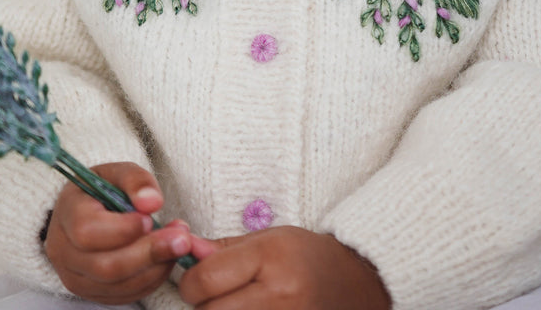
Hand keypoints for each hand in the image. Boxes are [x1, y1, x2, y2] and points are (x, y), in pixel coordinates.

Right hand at [44, 161, 194, 304]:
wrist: (88, 211)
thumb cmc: (103, 189)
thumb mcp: (118, 172)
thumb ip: (136, 180)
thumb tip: (152, 203)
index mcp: (67, 214)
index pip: (87, 232)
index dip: (122, 230)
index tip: (150, 219)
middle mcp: (64, 252)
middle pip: (105, 266)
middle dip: (148, 253)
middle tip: (181, 239)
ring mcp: (76, 277)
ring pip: (117, 285)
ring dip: (155, 267)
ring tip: (179, 245)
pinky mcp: (92, 293)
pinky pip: (124, 295)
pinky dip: (151, 279)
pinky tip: (166, 259)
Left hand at [175, 225, 390, 309]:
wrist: (355, 282)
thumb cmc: (306, 256)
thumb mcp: (267, 238)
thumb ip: (223, 249)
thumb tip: (186, 253)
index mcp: (272, 257)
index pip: (206, 280)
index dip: (191, 279)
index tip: (198, 276)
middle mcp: (279, 295)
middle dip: (204, 304)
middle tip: (214, 294)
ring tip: (234, 303)